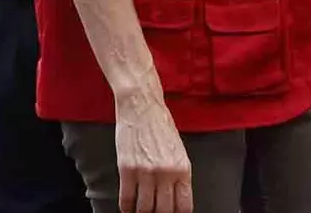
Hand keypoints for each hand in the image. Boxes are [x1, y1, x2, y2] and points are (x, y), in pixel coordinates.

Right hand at [115, 88, 192, 212]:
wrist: (142, 108)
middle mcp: (166, 173)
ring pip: (144, 208)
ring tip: (141, 211)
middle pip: (164, 211)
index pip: (184, 205)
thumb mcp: (178, 151)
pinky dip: (127, 207)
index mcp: (183, 169)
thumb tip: (175, 197)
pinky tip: (128, 207)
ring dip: (142, 212)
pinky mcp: (127, 169)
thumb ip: (178, 174)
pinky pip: (126, 199)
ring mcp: (146, 172)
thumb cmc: (161, 127)